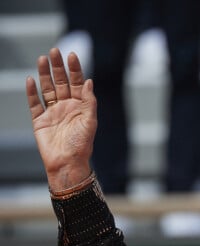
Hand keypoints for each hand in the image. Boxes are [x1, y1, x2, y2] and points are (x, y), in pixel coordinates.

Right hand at [25, 48, 96, 190]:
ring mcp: (52, 112)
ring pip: (47, 89)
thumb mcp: (90, 122)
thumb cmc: (82, 145)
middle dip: (58, 67)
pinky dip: (32, 92)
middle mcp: (66, 106)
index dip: (75, 69)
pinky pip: (34, 103)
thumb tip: (89, 81)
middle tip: (54, 51)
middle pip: (61, 82)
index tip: (72, 54)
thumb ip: (90, 102)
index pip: (78, 83)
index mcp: (81, 106)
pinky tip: (31, 79)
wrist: (67, 163)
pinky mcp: (39, 120)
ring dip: (44, 75)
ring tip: (42, 59)